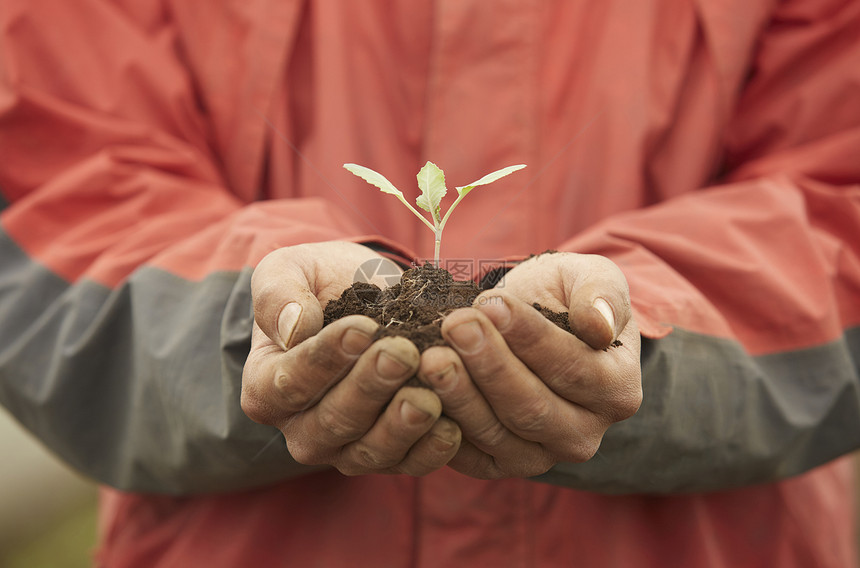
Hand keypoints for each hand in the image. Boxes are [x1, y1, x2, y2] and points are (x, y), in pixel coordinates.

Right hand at [241, 241, 460, 475]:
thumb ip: (278, 294)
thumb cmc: (322, 282)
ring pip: (370, 450)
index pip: (289, 382)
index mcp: (266, 387)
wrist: (370, 296)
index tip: (362, 329)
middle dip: (370, 387)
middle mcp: (301, 428)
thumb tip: (292, 328)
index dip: (326, 358)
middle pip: (333, 420)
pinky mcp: (389, 457)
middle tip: (403, 354)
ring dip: (401, 425)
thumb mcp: (290, 270)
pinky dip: (431, 449)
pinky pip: (409, 463)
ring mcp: (345, 449)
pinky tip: (453, 426)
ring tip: (429, 397)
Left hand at [418, 252, 640, 478]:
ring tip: (429, 356)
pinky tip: (416, 392)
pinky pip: (468, 455)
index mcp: (616, 390)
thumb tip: (598, 325)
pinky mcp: (499, 463)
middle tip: (453, 326)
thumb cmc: (564, 296)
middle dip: (489, 365)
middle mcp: (584, 434)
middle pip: (532, 408)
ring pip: (497, 434)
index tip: (490, 303)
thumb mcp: (590, 277)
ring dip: (459, 395)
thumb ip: (601, 293)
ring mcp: (541, 455)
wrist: (533, 321)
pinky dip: (440, 427)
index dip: (529, 336)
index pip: (573, 368)